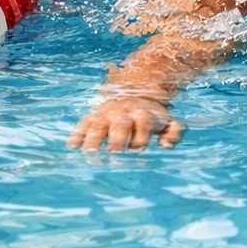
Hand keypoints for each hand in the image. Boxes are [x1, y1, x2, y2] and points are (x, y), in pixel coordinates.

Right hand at [68, 96, 183, 151]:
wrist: (134, 93)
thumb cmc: (152, 117)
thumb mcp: (168, 121)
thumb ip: (174, 133)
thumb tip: (166, 145)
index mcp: (143, 114)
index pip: (143, 124)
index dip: (141, 137)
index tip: (138, 151)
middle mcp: (123, 113)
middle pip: (120, 125)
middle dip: (117, 139)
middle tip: (115, 154)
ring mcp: (106, 115)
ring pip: (98, 125)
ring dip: (94, 139)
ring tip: (90, 153)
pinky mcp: (92, 117)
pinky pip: (82, 124)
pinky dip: (77, 134)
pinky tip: (72, 146)